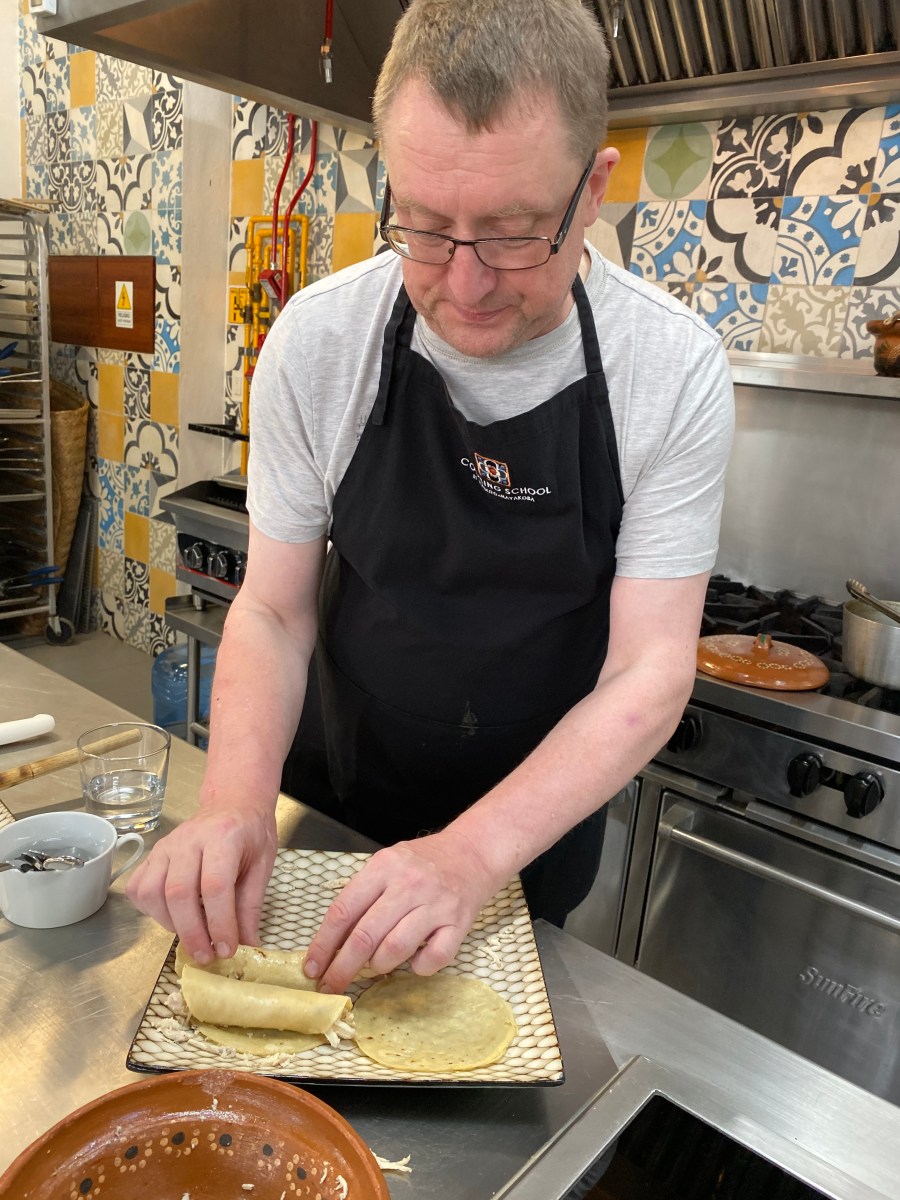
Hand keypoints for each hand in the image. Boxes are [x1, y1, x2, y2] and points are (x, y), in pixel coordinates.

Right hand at [125, 806, 277, 962]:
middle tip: (206, 956)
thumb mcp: (263, 866)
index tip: (227, 949)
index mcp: (223, 837)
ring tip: (192, 935)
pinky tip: (172, 917)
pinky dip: (150, 910)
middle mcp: (189, 839)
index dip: (219, 923)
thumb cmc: (250, 834)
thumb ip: (251, 906)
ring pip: (152, 892)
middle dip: (192, 932)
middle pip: (179, 892)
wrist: (233, 804)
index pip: (215, 886)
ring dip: (170, 924)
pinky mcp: (152, 854)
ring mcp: (166, 846)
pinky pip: (139, 887)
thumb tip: (247, 947)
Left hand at [303, 826, 504, 994]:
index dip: (323, 944)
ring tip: (378, 964)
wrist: (473, 852)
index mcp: (384, 867)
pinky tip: (416, 959)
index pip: (343, 911)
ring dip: (380, 966)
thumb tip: (331, 943)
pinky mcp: (458, 923)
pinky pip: (433, 959)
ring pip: (395, 949)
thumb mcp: (388, 864)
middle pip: (365, 936)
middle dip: (342, 968)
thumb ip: (363, 896)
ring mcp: (435, 904)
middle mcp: (409, 884)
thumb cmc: (423, 862)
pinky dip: (419, 967)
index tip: (312, 968)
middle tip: (330, 987)